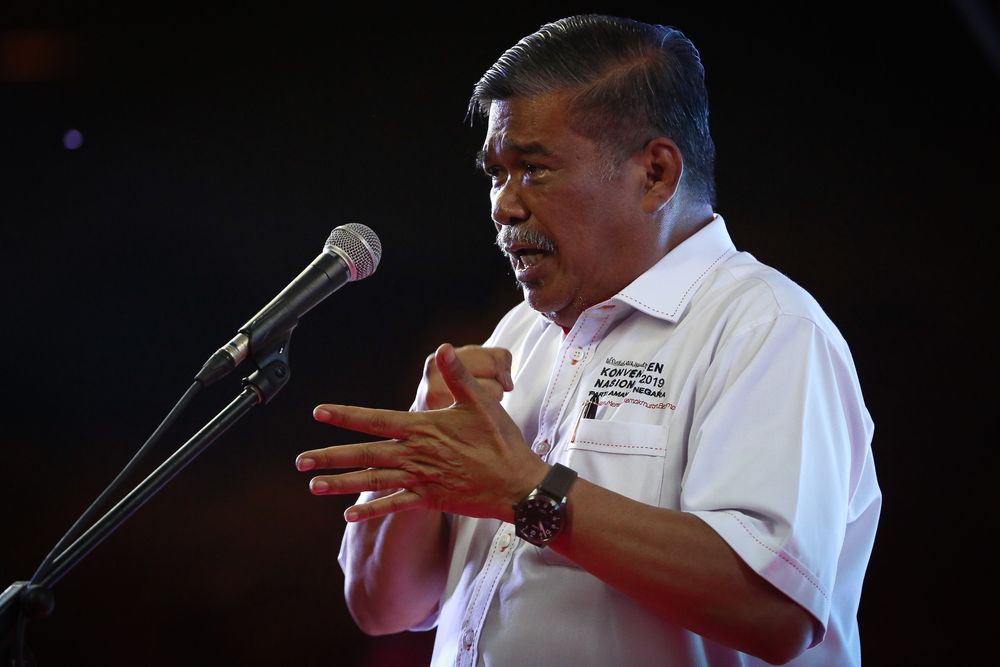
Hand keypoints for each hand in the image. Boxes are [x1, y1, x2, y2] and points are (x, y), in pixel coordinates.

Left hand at [297, 343, 546, 522]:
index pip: (375, 419)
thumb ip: (459, 376)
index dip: (345, 415)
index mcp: (422, 429)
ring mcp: (420, 479)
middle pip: (364, 454)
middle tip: (300, 461)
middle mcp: (414, 455)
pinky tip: (349, 515)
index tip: (318, 412)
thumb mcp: (482, 403)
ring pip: (373, 481)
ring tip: (314, 486)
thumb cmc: (501, 442)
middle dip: (330, 456)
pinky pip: (394, 505)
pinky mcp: (429, 499)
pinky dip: (371, 510)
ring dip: (342, 483)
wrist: (517, 485)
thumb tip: (444, 347)